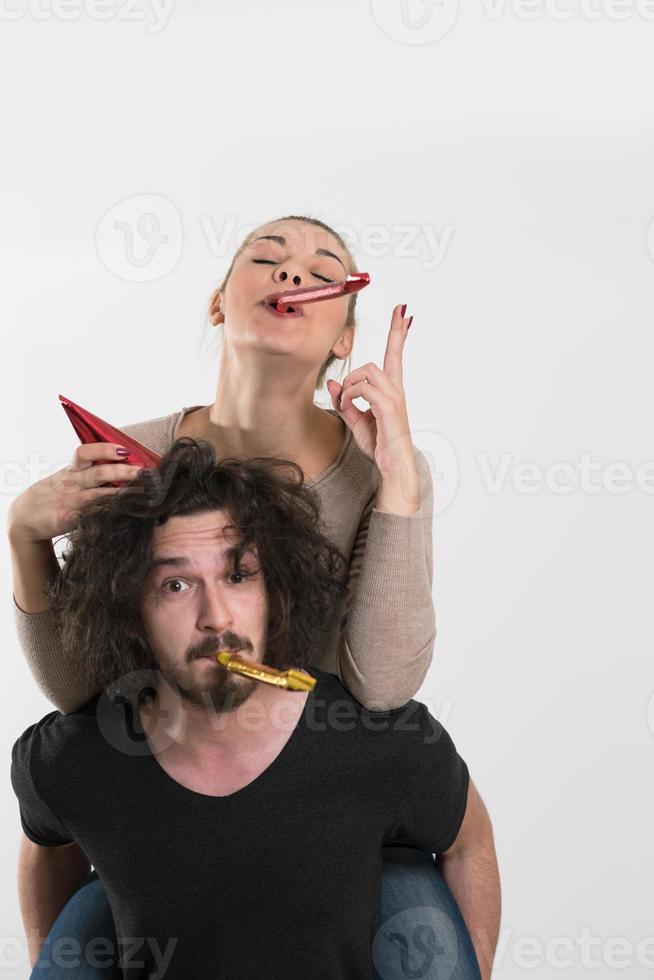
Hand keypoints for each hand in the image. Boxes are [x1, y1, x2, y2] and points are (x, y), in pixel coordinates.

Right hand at [7, 443, 143, 543]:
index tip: (125, 449)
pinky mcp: (69, 520)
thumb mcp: (68, 477)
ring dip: (122, 494)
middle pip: (99, 473)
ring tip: (142, 492)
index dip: (105, 449)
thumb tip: (124, 460)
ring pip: (99, 495)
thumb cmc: (55, 494)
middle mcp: (73, 484)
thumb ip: (91, 469)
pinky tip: (124, 515)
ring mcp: (71, 502)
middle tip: (143, 472)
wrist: (26, 518)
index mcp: (72, 470)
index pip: (85, 453)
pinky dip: (107, 515)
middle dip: (123, 471)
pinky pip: (91, 516)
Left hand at [326, 303, 415, 478]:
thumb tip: (334, 381)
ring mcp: (394, 397)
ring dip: (350, 388)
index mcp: (391, 389)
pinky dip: (350, 397)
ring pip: (366, 372)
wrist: (393, 464)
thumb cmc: (379, 444)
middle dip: (353, 377)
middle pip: (372, 364)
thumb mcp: (355, 420)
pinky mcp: (388, 406)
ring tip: (348, 406)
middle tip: (346, 399)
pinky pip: (362, 389)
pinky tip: (349, 408)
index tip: (402, 311)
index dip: (398, 331)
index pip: (396, 354)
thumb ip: (345, 400)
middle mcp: (396, 389)